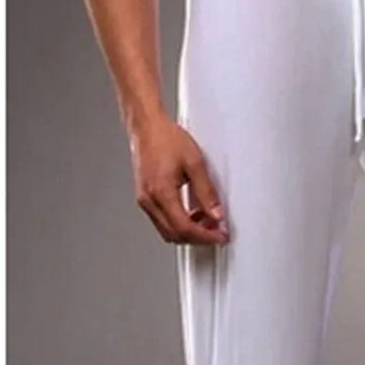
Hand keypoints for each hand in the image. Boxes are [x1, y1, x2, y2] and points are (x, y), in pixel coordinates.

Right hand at [129, 114, 229, 245]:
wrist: (147, 127)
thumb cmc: (166, 139)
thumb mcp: (195, 163)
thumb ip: (207, 192)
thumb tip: (217, 214)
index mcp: (161, 192)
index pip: (185, 228)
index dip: (206, 236)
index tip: (220, 236)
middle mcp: (149, 200)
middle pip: (175, 234)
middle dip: (198, 238)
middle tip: (217, 232)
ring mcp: (145, 200)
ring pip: (167, 230)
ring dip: (189, 232)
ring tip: (207, 222)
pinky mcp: (145, 197)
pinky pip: (162, 220)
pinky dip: (179, 223)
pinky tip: (193, 213)